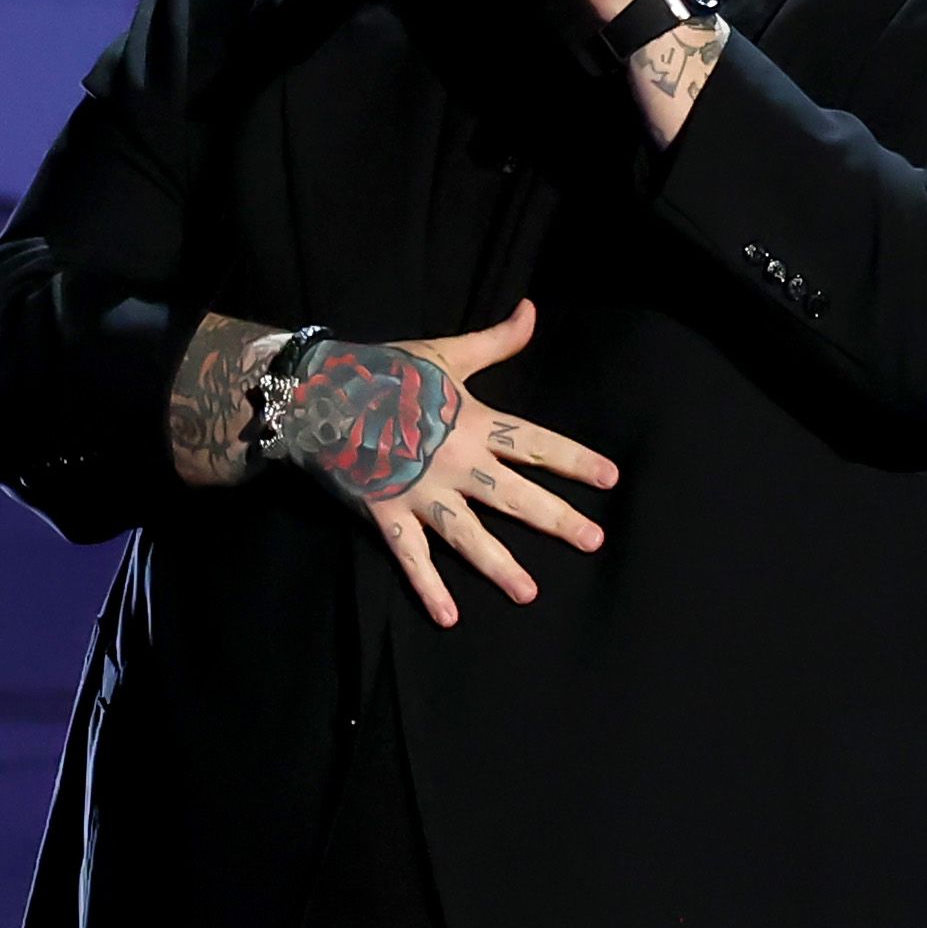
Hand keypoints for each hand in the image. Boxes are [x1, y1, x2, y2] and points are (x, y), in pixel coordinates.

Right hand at [264, 298, 616, 627]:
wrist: (317, 393)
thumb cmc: (384, 371)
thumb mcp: (444, 353)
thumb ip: (495, 342)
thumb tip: (532, 311)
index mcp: (472, 422)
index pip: (534, 442)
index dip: (574, 459)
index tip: (609, 478)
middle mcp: (454, 461)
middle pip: (514, 495)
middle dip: (555, 519)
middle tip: (593, 541)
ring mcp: (420, 491)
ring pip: (468, 535)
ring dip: (499, 566)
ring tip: (529, 593)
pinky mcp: (387, 512)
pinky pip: (411, 556)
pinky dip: (428, 588)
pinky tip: (448, 617)